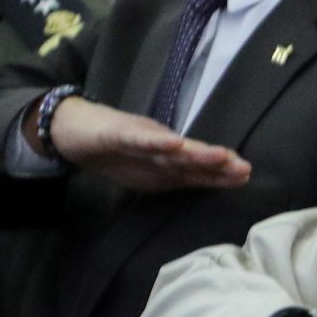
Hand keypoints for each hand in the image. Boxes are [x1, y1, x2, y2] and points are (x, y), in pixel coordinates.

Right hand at [41, 98, 253, 192]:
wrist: (70, 129)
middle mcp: (158, 145)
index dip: (220, 174)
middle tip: (244, 169)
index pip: (196, 168)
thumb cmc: (113, 149)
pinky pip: (140, 139)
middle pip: (191, 156)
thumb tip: (201, 187)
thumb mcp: (145, 171)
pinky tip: (174, 143)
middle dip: (218, 163)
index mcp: (164, 158)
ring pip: (172, 147)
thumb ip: (172, 177)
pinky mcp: (118, 133)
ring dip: (196, 152)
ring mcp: (140, 137)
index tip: (246, 177)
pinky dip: (157, 141)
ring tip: (221, 156)